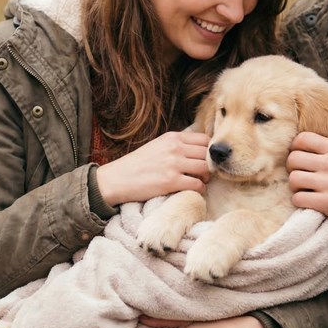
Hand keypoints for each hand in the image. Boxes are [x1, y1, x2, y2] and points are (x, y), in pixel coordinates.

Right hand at [96, 132, 210, 205]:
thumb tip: (197, 150)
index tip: (206, 160)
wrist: (117, 179)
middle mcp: (175, 148)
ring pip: (206, 168)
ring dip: (207, 177)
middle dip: (210, 164)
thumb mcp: (157, 146)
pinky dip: (200, 189)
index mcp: (172, 137)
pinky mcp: (171, 181)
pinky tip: (193, 190)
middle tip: (206, 173)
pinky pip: (198, 184)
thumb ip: (176, 145)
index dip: (209, 151)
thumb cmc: (137, 164)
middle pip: (207, 153)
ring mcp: (174, 164)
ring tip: (200, 181)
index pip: (204, 139)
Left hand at [287, 131, 327, 231]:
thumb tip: (312, 145)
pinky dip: (300, 201)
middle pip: (293, 159)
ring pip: (293, 179)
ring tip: (304, 189)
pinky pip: (298, 199)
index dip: (295, 147)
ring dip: (295, 186)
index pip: (303, 138)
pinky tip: (308, 201)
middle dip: (293, 168)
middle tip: (300, 174)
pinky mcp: (327, 203)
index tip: (298, 154)